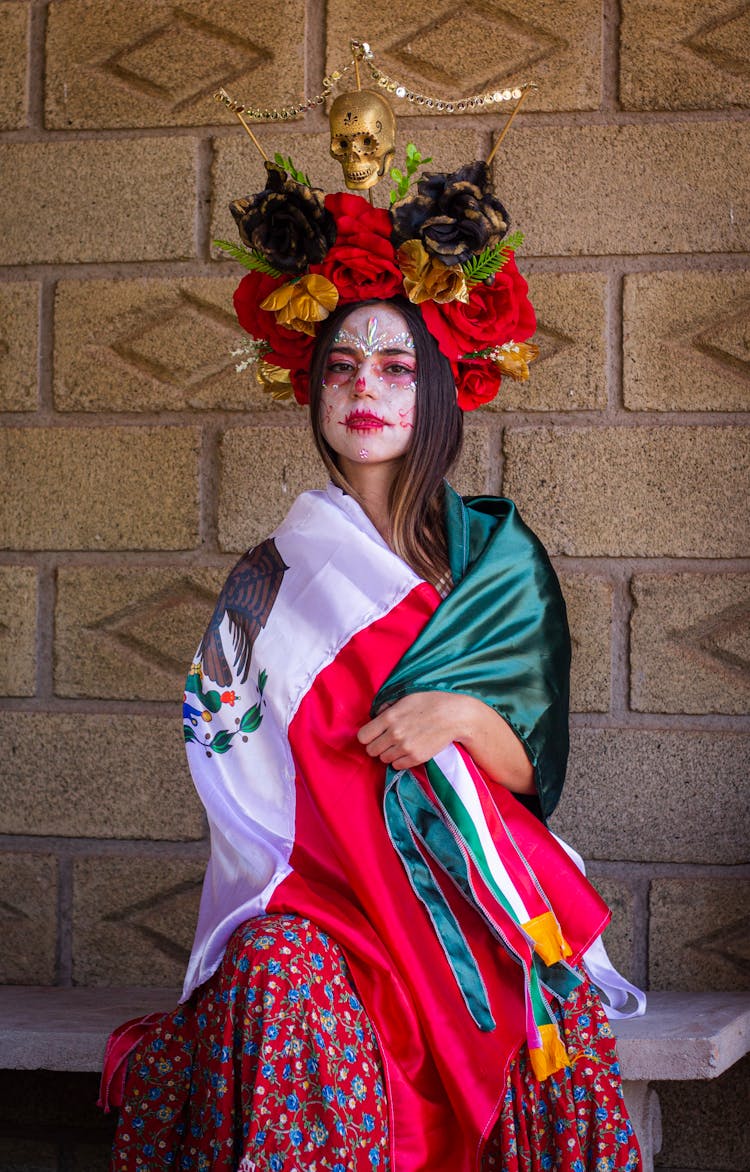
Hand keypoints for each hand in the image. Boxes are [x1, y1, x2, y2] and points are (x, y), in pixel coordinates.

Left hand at [357, 690, 535, 793]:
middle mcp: (394, 734)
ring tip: (400, 743)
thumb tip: (376, 716)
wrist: (454, 716)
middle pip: (371, 750)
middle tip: (386, 739)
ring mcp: (405, 748)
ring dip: (388, 753)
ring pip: (383, 759)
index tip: (373, 734)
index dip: (367, 736)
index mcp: (389, 717)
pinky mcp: (416, 758)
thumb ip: (388, 708)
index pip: (363, 736)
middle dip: (377, 745)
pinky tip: (408, 750)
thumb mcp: (406, 698)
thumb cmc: (430, 702)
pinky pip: (397, 766)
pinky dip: (399, 760)